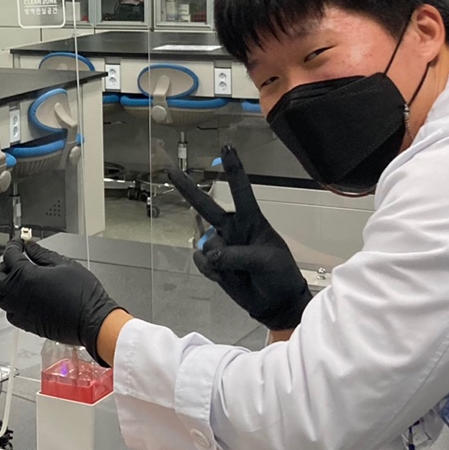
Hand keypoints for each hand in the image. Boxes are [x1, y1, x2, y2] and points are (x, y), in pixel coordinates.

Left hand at [0, 239, 121, 363]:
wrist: (92, 321)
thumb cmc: (83, 294)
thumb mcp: (63, 264)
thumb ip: (42, 254)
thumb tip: (30, 247)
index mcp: (25, 276)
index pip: (9, 255)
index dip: (13, 245)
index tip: (18, 242)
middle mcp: (17, 294)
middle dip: (3, 266)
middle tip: (16, 261)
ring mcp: (20, 311)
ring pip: (0, 297)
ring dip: (6, 286)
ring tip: (19, 280)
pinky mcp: (26, 324)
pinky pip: (10, 313)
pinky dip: (12, 304)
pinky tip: (25, 298)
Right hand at [167, 145, 310, 331]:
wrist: (274, 303)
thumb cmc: (279, 275)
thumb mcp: (266, 261)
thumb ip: (237, 254)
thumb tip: (210, 254)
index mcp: (252, 221)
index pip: (241, 190)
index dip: (233, 169)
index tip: (227, 147)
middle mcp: (232, 228)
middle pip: (205, 205)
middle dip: (186, 188)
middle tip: (169, 170)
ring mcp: (221, 245)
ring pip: (205, 243)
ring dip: (217, 259)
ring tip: (237, 271)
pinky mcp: (212, 263)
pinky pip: (201, 260)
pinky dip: (210, 270)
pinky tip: (225, 276)